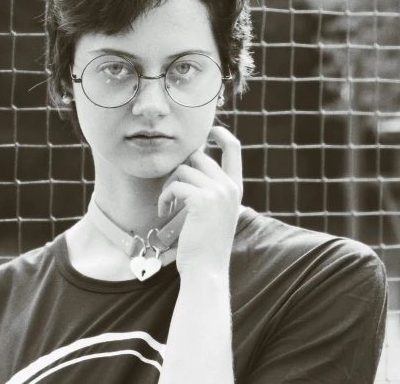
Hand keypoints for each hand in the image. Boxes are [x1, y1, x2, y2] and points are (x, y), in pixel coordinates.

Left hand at [158, 126, 242, 276]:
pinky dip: (164, 198)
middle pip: (197, 156)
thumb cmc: (205, 244)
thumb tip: (191, 162)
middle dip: (178, 170)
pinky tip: (164, 212)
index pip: (234, 149)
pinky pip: (174, 186)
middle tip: (171, 192)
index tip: (210, 130)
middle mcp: (230, 186)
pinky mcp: (201, 200)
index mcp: (235, 188)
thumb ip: (209, 188)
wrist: (207, 269)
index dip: (221, 134)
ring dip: (168, 186)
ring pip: (182, 170)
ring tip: (166, 206)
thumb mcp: (214, 212)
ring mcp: (218, 192)